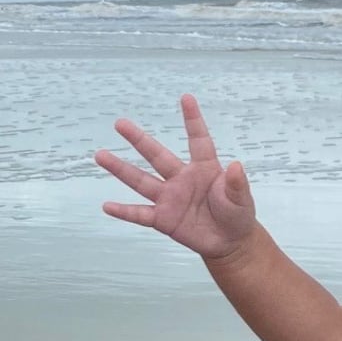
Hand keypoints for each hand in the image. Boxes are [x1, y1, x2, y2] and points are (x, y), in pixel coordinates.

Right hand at [95, 93, 256, 259]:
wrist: (230, 242)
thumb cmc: (237, 214)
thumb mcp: (241, 199)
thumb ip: (236, 184)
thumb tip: (236, 166)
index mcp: (204, 168)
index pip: (198, 140)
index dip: (192, 120)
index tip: (186, 98)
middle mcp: (181, 179)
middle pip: (157, 155)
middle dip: (138, 139)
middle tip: (119, 123)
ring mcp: (170, 198)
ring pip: (141, 181)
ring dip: (121, 169)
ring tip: (101, 155)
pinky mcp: (163, 219)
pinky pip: (140, 214)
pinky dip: (124, 211)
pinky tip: (107, 206)